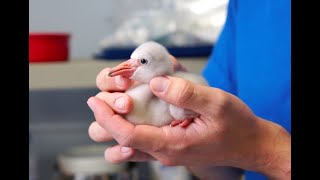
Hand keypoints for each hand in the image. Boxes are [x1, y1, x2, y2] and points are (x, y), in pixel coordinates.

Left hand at [88, 61, 290, 179]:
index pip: (127, 136)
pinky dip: (130, 129)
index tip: (95, 100)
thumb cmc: (236, 126)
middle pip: (120, 144)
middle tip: (112, 97)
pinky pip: (140, 144)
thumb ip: (187, 93)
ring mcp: (166, 151)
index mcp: (172, 144)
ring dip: (116, 127)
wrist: (250, 144)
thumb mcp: (218, 104)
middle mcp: (164, 151)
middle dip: (108, 121)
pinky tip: (133, 114)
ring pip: (127, 147)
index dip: (107, 118)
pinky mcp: (170, 146)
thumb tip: (157, 83)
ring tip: (120, 104)